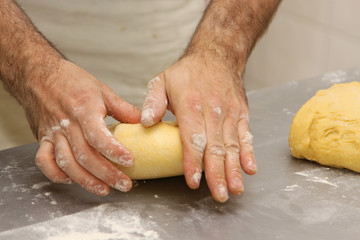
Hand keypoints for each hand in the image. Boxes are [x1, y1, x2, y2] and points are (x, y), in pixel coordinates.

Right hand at [27, 60, 140, 195]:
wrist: (38, 74)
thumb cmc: (71, 80)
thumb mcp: (102, 89)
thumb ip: (122, 108)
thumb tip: (142, 121)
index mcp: (83, 109)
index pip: (98, 135)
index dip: (114, 151)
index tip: (130, 161)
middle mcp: (67, 124)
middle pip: (85, 155)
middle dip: (106, 174)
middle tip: (124, 184)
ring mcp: (53, 133)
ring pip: (66, 163)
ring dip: (85, 180)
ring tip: (104, 189)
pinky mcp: (41, 138)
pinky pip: (44, 161)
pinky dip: (56, 174)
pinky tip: (71, 180)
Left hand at [141, 56, 256, 201]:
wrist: (217, 55)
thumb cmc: (188, 72)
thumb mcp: (162, 80)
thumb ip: (152, 101)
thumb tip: (144, 122)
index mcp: (190, 104)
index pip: (192, 138)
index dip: (193, 161)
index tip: (193, 181)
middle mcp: (212, 110)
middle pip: (215, 146)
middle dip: (217, 173)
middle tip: (218, 195)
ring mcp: (230, 112)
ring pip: (232, 145)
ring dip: (234, 169)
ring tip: (234, 189)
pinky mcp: (241, 113)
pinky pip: (246, 135)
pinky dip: (249, 153)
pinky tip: (250, 169)